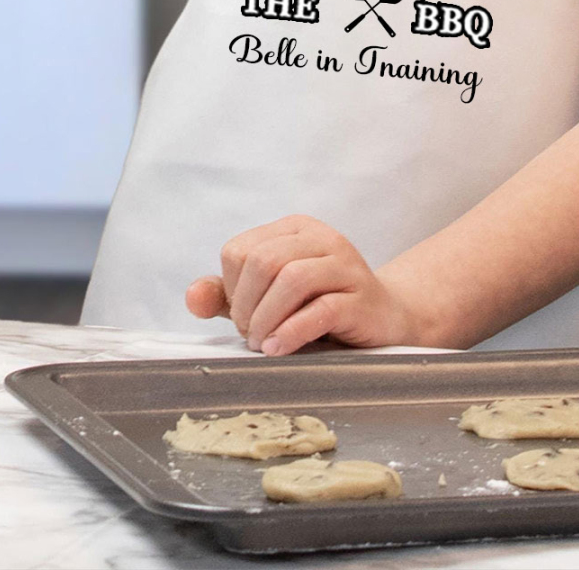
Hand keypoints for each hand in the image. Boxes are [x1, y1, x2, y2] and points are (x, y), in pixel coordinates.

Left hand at [184, 215, 427, 354]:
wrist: (385, 320)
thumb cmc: (320, 307)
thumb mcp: (268, 298)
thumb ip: (228, 296)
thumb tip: (192, 298)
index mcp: (292, 229)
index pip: (240, 250)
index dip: (230, 288)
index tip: (240, 318)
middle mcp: (320, 238)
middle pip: (263, 261)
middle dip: (246, 305)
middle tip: (250, 336)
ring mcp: (345, 265)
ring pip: (291, 279)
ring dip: (267, 318)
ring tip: (263, 344)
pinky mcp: (363, 297)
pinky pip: (322, 309)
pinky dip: (292, 331)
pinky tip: (279, 349)